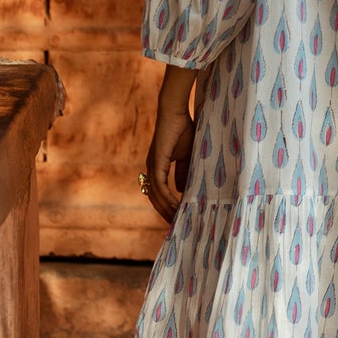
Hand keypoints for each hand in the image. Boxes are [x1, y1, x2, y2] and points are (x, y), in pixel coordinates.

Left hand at [145, 67, 198, 222]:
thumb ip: (184, 172)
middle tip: (176, 226)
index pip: (158, 193)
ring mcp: (152, 165)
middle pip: (154, 198)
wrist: (175, 111)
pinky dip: (167, 197)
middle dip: (164, 213)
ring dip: (166, 208)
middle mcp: (151, 168)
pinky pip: (160, 185)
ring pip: (156, 195)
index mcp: (156, 167)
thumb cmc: (182, 129)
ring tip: (178, 220)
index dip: (166, 207)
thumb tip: (182, 190)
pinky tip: (175, 206)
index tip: (176, 218)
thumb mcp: (187, 156)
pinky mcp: (157, 161)